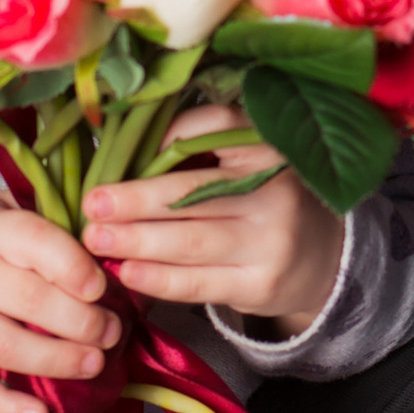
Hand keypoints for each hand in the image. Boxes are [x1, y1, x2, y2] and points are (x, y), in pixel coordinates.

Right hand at [0, 193, 121, 412]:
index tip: (103, 288)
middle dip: (80, 321)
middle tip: (112, 331)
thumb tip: (128, 270)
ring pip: (5, 347)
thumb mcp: (17, 216)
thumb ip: (65, 236)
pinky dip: (7, 407)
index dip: (74, 267)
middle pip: (28, 300)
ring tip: (95, 364)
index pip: (35, 243)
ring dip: (57, 361)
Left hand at [82, 106, 343, 333]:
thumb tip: (125, 148)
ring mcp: (271, 242)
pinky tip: (128, 272)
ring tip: (96, 239)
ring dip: (138, 240)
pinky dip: (158, 278)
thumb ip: (201, 149)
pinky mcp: (260, 284)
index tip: (127, 148)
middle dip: (136, 200)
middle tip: (93, 205)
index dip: (171, 135)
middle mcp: (275, 192)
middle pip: (195, 192)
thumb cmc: (263, 201)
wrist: (321, 259)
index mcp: (269, 148)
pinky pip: (199, 283)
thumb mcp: (249, 162)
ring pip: (192, 240)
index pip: (217, 128)